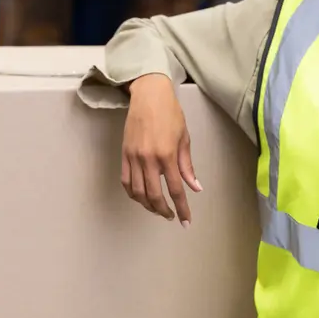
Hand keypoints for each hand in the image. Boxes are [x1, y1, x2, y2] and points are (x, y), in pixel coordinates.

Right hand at [121, 74, 201, 226]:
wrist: (149, 96)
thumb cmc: (171, 114)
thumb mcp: (184, 138)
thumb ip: (187, 165)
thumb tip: (195, 187)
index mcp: (167, 155)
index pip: (176, 189)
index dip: (181, 208)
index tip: (186, 221)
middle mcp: (149, 159)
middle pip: (154, 195)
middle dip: (163, 210)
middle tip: (171, 216)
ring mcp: (134, 158)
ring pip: (138, 192)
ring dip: (148, 205)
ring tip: (157, 208)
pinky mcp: (124, 154)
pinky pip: (126, 181)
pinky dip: (133, 193)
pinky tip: (141, 197)